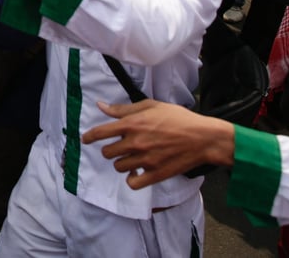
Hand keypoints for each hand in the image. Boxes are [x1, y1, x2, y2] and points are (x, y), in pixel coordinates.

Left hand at [82, 99, 234, 189]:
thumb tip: (100, 106)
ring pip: (118, 167)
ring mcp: (145, 160)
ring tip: (132, 158)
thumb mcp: (150, 106)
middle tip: (120, 148)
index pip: (100, 133)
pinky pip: (132, 183)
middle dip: (110, 150)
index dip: (89, 137)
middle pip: (107, 153)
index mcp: (131, 124)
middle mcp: (135, 143)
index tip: (85, 140)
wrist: (203, 138)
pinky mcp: (155, 174)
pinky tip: (137, 172)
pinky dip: (132, 179)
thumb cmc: (178, 118)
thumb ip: (122, 109)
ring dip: (122, 162)